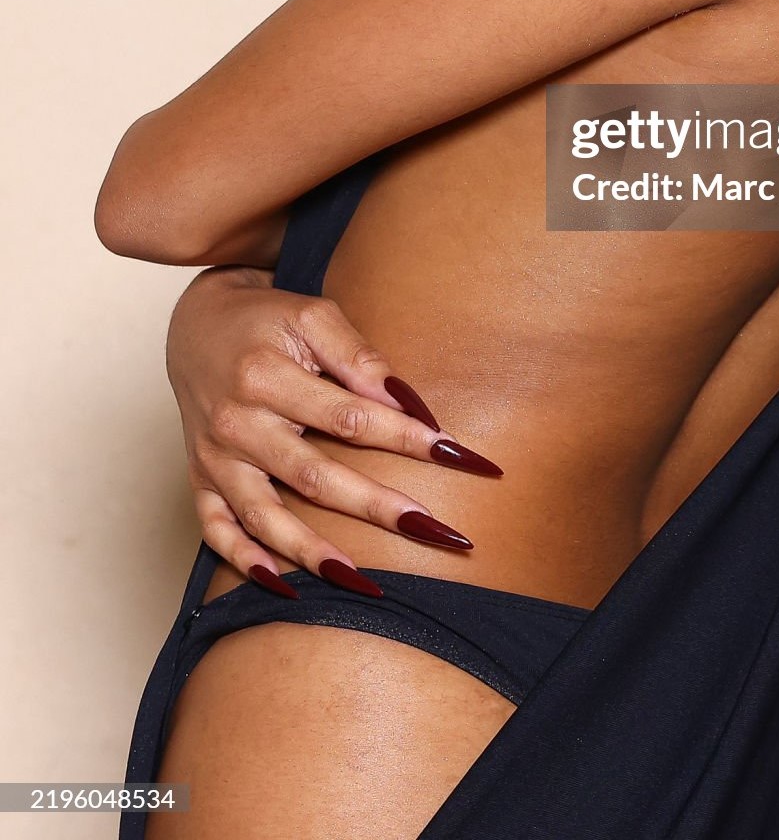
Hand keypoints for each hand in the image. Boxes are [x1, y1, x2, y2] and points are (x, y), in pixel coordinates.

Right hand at [165, 265, 503, 589]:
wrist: (198, 325)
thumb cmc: (268, 320)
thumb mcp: (315, 317)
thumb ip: (360, 358)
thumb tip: (409, 403)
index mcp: (266, 377)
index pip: (348, 418)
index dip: (403, 438)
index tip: (455, 455)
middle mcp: (237, 423)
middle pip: (314, 477)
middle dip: (377, 507)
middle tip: (435, 530)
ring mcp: (215, 458)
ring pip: (266, 517)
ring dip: (315, 553)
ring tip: (366, 582)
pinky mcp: (200, 479)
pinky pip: (216, 530)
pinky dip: (245, 561)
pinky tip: (285, 587)